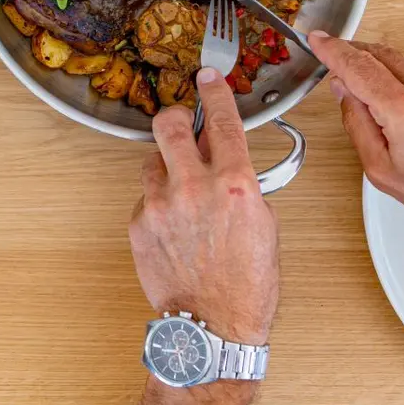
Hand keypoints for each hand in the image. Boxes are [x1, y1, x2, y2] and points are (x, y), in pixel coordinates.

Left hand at [129, 69, 278, 346]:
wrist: (213, 327)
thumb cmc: (247, 284)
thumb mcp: (263, 224)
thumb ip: (243, 181)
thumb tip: (225, 154)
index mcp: (233, 185)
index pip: (222, 120)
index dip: (214, 91)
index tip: (208, 77)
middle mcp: (194, 188)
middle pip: (170, 124)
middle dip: (176, 118)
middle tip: (182, 125)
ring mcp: (162, 205)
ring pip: (153, 160)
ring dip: (167, 167)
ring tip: (183, 192)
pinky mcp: (140, 224)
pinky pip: (146, 197)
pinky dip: (159, 203)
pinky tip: (174, 225)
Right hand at [312, 32, 403, 248]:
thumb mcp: (384, 173)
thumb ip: (357, 124)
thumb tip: (344, 90)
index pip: (356, 66)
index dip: (331, 49)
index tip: (318, 40)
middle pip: (378, 55)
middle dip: (356, 59)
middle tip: (345, 73)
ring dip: (390, 75)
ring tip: (399, 112)